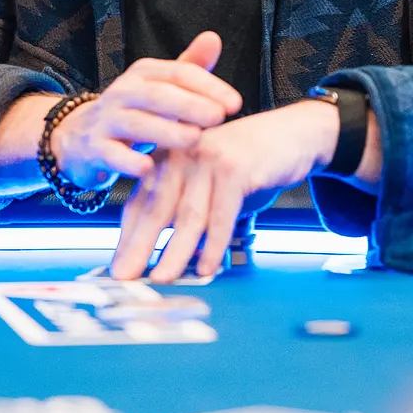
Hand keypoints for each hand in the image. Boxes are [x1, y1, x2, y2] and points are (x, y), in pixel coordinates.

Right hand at [0, 32, 241, 190]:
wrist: (79, 136)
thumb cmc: (134, 111)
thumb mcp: (160, 87)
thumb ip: (190, 67)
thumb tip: (214, 37)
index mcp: (144, 73)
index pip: (179, 74)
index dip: (208, 86)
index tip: (235, 103)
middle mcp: (123, 91)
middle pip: (158, 95)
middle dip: (189, 105)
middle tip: (218, 117)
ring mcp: (106, 119)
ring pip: (136, 123)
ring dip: (166, 132)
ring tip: (195, 139)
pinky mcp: (93, 148)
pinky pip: (111, 153)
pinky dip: (128, 161)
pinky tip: (149, 168)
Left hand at [109, 99, 338, 281]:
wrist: (294, 134)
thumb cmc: (249, 163)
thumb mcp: (209, 182)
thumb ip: (188, 210)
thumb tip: (165, 256)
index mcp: (170, 156)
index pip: (139, 202)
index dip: (126, 237)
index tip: (118, 266)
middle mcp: (183, 153)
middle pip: (155, 208)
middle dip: (139, 247)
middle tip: (125, 277)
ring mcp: (209, 158)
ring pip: (188, 215)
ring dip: (174, 252)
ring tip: (162, 278)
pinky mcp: (235, 167)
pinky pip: (221, 214)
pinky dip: (214, 245)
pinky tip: (207, 267)